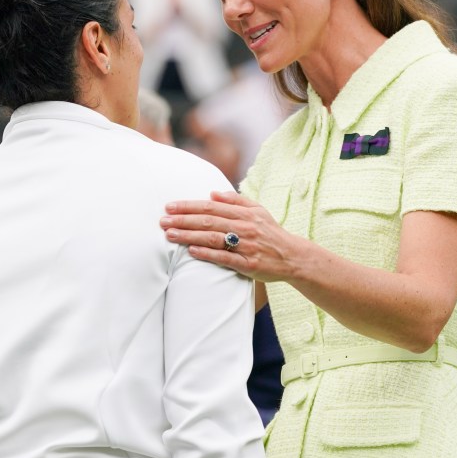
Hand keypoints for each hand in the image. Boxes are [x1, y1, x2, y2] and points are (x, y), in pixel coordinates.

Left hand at [161, 191, 299, 282]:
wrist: (293, 257)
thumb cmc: (271, 233)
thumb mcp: (258, 211)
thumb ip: (236, 200)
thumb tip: (213, 193)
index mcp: (245, 213)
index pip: (211, 207)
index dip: (189, 206)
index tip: (170, 206)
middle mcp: (245, 227)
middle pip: (208, 221)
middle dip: (183, 220)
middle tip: (162, 221)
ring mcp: (246, 246)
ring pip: (213, 238)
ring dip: (189, 236)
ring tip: (170, 235)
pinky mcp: (248, 264)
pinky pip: (225, 258)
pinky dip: (208, 254)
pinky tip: (191, 251)